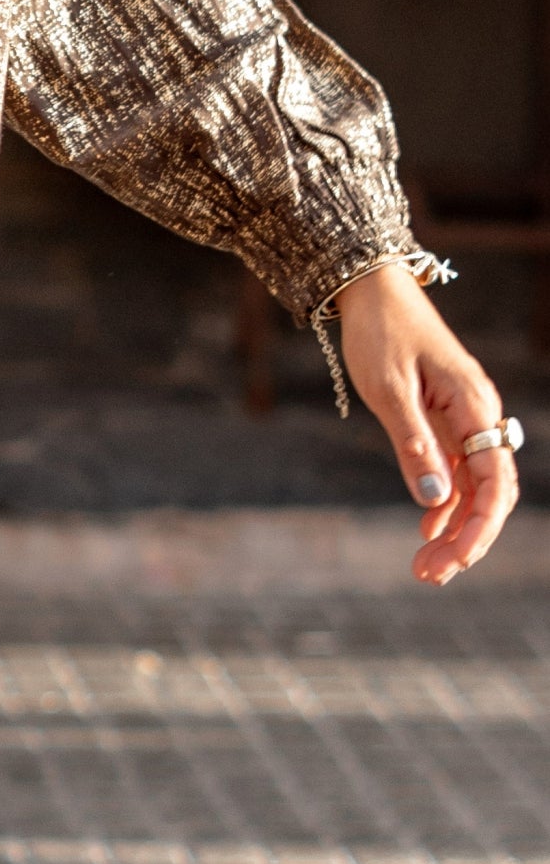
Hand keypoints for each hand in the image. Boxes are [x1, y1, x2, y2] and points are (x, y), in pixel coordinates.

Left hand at [335, 266, 519, 584]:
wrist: (370, 287)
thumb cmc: (379, 331)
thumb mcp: (388, 389)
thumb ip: (413, 444)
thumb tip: (434, 502)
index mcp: (474, 406)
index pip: (494, 482)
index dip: (481, 528)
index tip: (456, 562)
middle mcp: (478, 415)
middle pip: (488, 493)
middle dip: (465, 539)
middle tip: (428, 576)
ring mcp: (462, 418)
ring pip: (471, 486)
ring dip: (452, 528)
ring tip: (423, 567)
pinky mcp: (443, 418)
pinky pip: (453, 470)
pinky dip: (441, 502)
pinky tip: (426, 530)